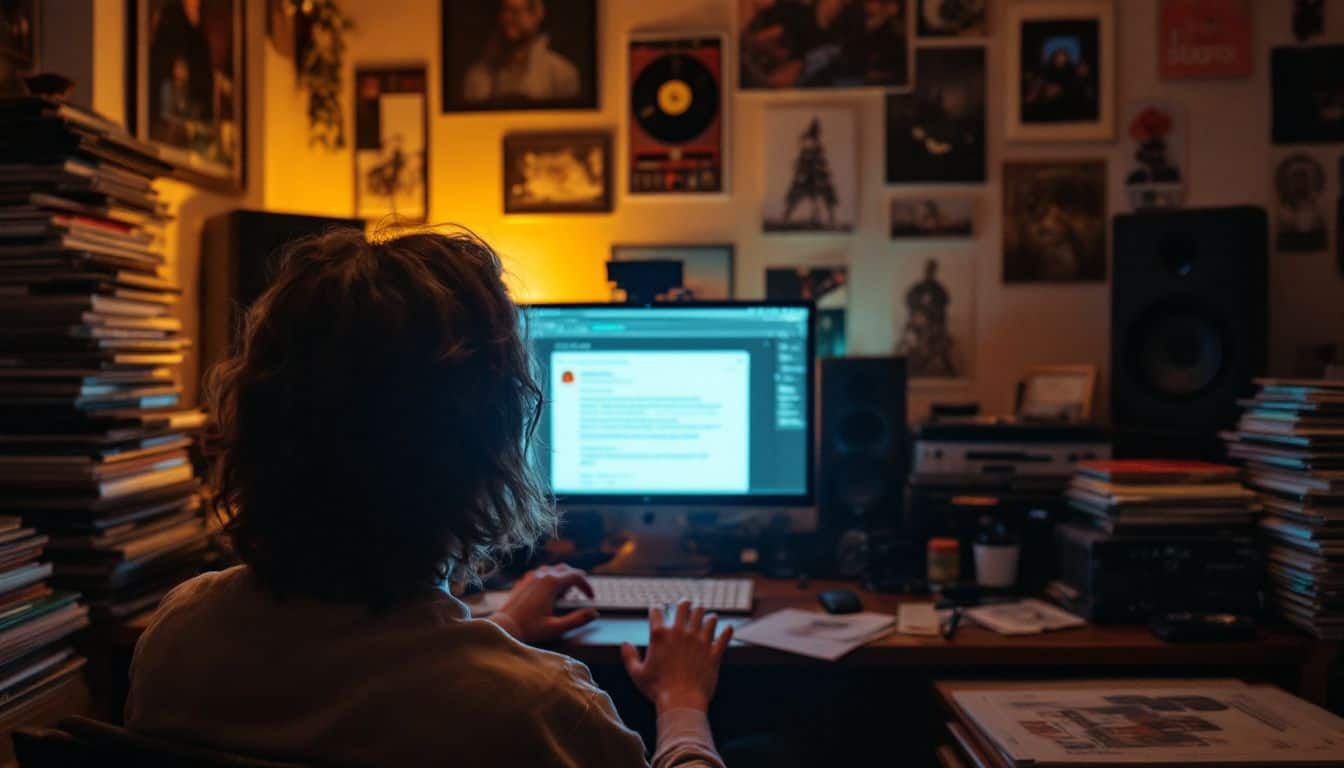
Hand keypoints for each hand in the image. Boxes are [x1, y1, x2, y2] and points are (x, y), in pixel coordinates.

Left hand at [491, 565, 597, 644]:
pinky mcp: (523, 582)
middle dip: (576, 579)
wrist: (503, 627)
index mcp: (552, 583)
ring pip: (552, 569)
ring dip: (563, 578)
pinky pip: (540, 574)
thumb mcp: (556, 627)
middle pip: (565, 569)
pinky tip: (549, 592)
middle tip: (582, 593)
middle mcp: (542, 576)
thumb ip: (577, 620)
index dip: (587, 586)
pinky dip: (550, 579)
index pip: (577, 576)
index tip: (591, 598)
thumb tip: (594, 613)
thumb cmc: (529, 629)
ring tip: (566, 595)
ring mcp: (531, 577)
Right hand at [620, 600, 732, 714]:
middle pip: (684, 607)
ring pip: (706, 617)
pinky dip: (726, 631)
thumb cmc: (657, 690)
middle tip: (686, 604)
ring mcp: (699, 641)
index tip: (657, 610)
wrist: (681, 702)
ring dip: (706, 614)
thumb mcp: (637, 674)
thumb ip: (629, 656)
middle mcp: (681, 633)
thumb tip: (624, 644)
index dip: (656, 608)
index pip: (657, 611)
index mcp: (660, 635)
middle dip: (684, 604)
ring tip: (707, 615)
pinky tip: (727, 628)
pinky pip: (724, 636)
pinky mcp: (713, 652)